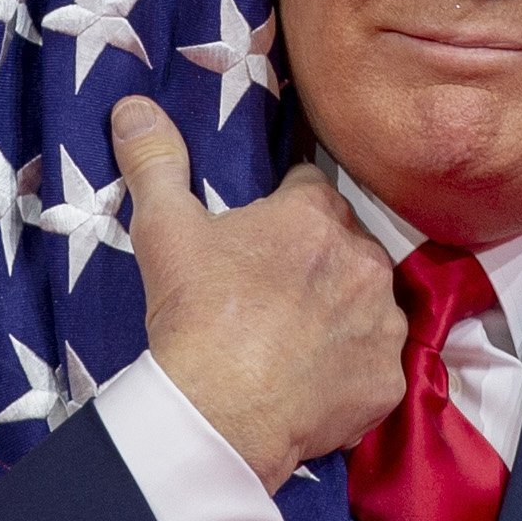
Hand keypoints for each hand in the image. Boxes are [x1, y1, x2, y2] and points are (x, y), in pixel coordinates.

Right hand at [108, 97, 403, 483]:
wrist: (217, 415)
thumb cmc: (194, 316)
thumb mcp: (164, 230)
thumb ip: (155, 161)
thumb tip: (133, 105)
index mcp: (316, 215)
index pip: (311, 188)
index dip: (282, 210)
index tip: (258, 240)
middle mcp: (365, 259)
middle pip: (346, 245)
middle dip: (318, 261)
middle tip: (271, 294)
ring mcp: (383, 322)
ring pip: (369, 302)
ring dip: (343, 312)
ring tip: (293, 340)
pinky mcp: (388, 379)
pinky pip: (376, 365)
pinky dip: (352, 371)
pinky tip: (314, 382)